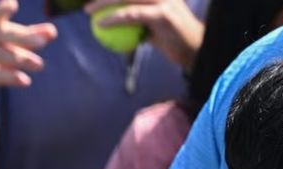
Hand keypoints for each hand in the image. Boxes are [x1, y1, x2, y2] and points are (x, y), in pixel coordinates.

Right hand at [0, 0, 57, 129]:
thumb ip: (28, 37)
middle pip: (0, 35)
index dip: (1, 10)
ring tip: (40, 65)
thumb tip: (52, 31)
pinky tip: (25, 81)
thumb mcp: (6, 45)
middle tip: (42, 42)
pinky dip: (10, 77)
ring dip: (21, 59)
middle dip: (22, 37)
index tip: (12, 4)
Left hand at [86, 0, 203, 69]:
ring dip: (105, 3)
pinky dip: (114, 19)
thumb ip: (136, 17)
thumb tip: (112, 18)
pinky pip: (132, 15)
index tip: (95, 0)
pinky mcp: (163, 15)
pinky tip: (101, 24)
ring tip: (89, 11)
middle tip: (88, 4)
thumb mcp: (152, 24)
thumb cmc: (172, 39)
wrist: (195, 50)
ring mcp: (164, 1)